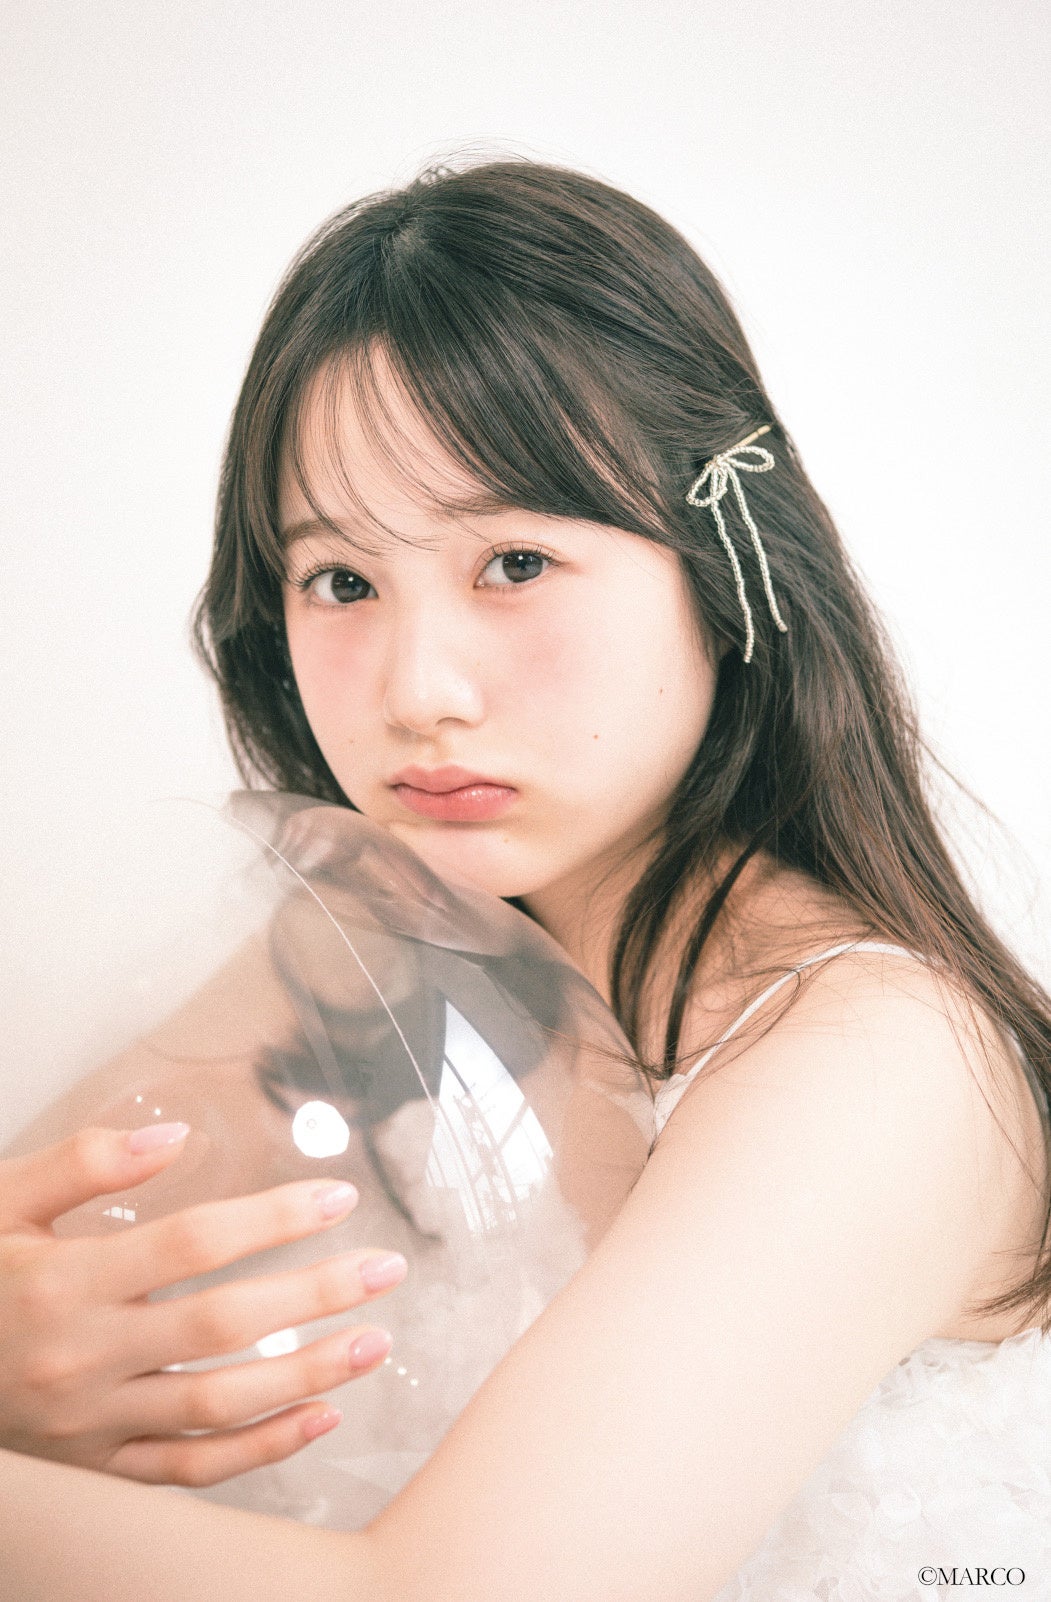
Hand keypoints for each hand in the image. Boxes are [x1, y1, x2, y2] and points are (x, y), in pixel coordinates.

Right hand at [0, 1124, 407, 1485]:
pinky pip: (188, 1471)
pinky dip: (259, 1450)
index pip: (190, 1246)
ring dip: (307, 1375)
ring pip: (217, 1407)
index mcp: (60, 1283)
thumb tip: (172, 1138)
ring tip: (374, 1342)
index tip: (335, 1197)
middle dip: (315, 1295)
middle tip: (386, 1269)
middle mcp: (81, 1359)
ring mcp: (90, 1425)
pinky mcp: (95, 1468)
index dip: (269, 1220)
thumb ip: (81, 1162)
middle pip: (220, 1328)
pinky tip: (322, 1416)